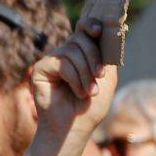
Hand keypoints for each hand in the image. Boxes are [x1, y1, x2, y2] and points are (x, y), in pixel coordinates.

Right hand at [29, 21, 115, 140]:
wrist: (75, 129)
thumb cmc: (91, 107)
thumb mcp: (106, 79)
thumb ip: (107, 56)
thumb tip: (114, 31)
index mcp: (82, 54)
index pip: (84, 30)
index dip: (91, 25)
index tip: (99, 30)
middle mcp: (66, 54)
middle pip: (80, 38)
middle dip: (94, 57)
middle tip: (99, 76)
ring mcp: (52, 61)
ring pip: (72, 51)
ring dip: (85, 73)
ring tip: (89, 92)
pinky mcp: (41, 69)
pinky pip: (61, 63)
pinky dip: (74, 78)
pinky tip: (77, 92)